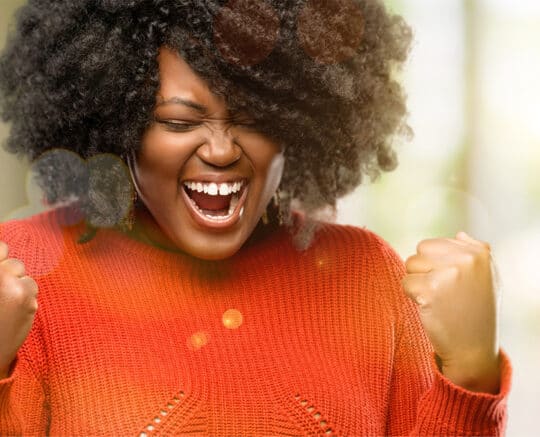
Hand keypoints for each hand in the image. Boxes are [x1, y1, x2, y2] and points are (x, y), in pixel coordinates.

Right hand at [0, 240, 38, 377]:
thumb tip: (5, 254)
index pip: (1, 247)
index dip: (1, 256)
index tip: (1, 266)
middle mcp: (0, 276)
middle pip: (15, 263)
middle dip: (10, 275)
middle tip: (2, 293)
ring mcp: (13, 287)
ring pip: (25, 276)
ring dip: (19, 285)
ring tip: (5, 304)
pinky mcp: (27, 300)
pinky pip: (31, 288)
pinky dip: (26, 297)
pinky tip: (13, 311)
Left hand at [401, 231, 501, 392]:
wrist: (473, 349)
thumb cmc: (477, 312)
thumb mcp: (487, 278)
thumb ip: (474, 252)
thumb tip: (458, 234)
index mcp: (479, 252)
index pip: (431, 245)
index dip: (433, 266)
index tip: (450, 285)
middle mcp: (467, 259)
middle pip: (418, 254)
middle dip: (422, 272)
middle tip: (441, 293)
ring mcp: (449, 273)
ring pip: (410, 266)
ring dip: (416, 283)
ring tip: (437, 300)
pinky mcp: (431, 290)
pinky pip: (405, 283)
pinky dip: (412, 297)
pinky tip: (430, 308)